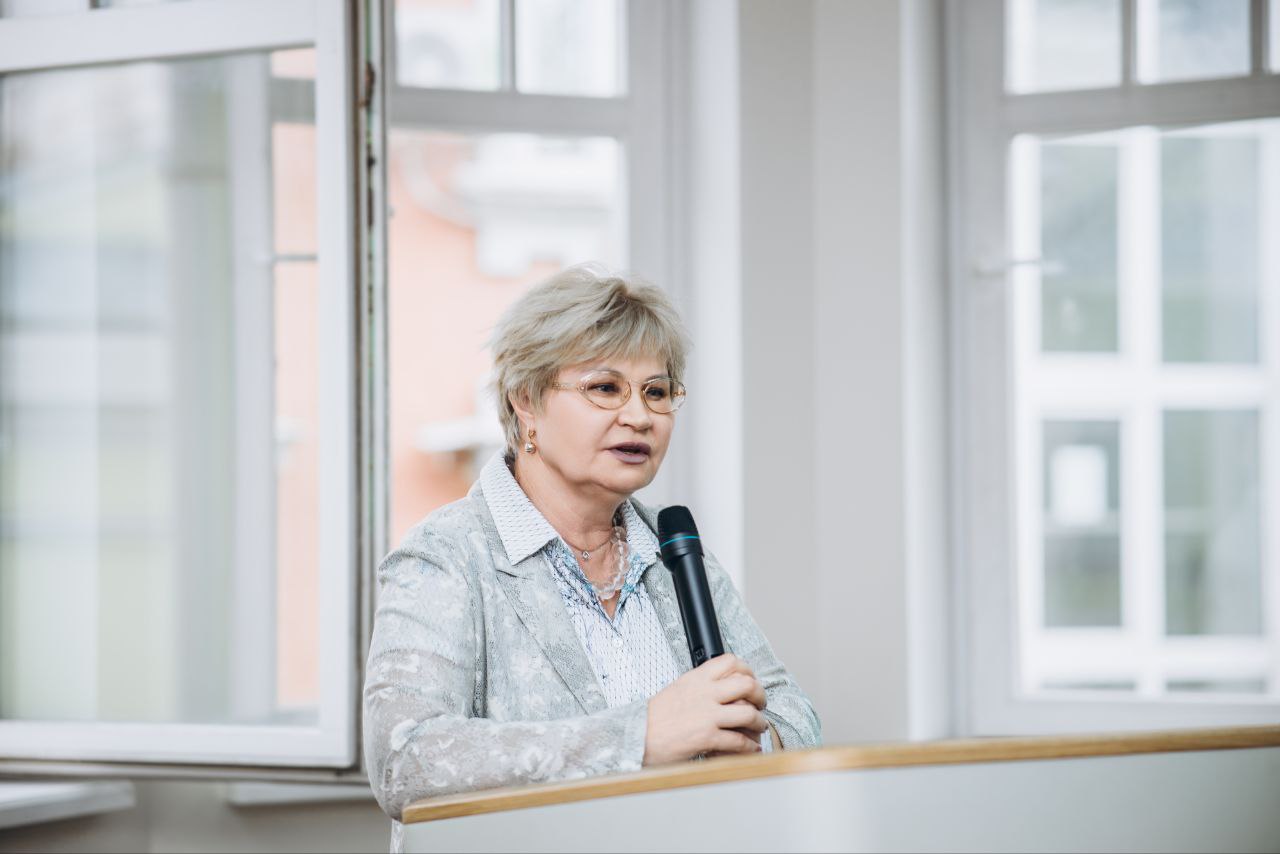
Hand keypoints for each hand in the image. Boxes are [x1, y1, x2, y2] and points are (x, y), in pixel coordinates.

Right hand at [642, 653, 767, 765]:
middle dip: (760, 695)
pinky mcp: (707, 737)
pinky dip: (749, 746)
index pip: (730, 662)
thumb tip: (719, 687)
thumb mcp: (677, 689)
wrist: (636, 735)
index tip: (751, 680)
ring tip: (758, 726)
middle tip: (760, 703)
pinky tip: (750, 747)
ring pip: (748, 713)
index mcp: (696, 678)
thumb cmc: (654, 718)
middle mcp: (704, 693)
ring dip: (759, 722)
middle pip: (746, 684)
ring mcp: (707, 715)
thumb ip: (699, 686)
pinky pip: (738, 740)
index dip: (748, 671)